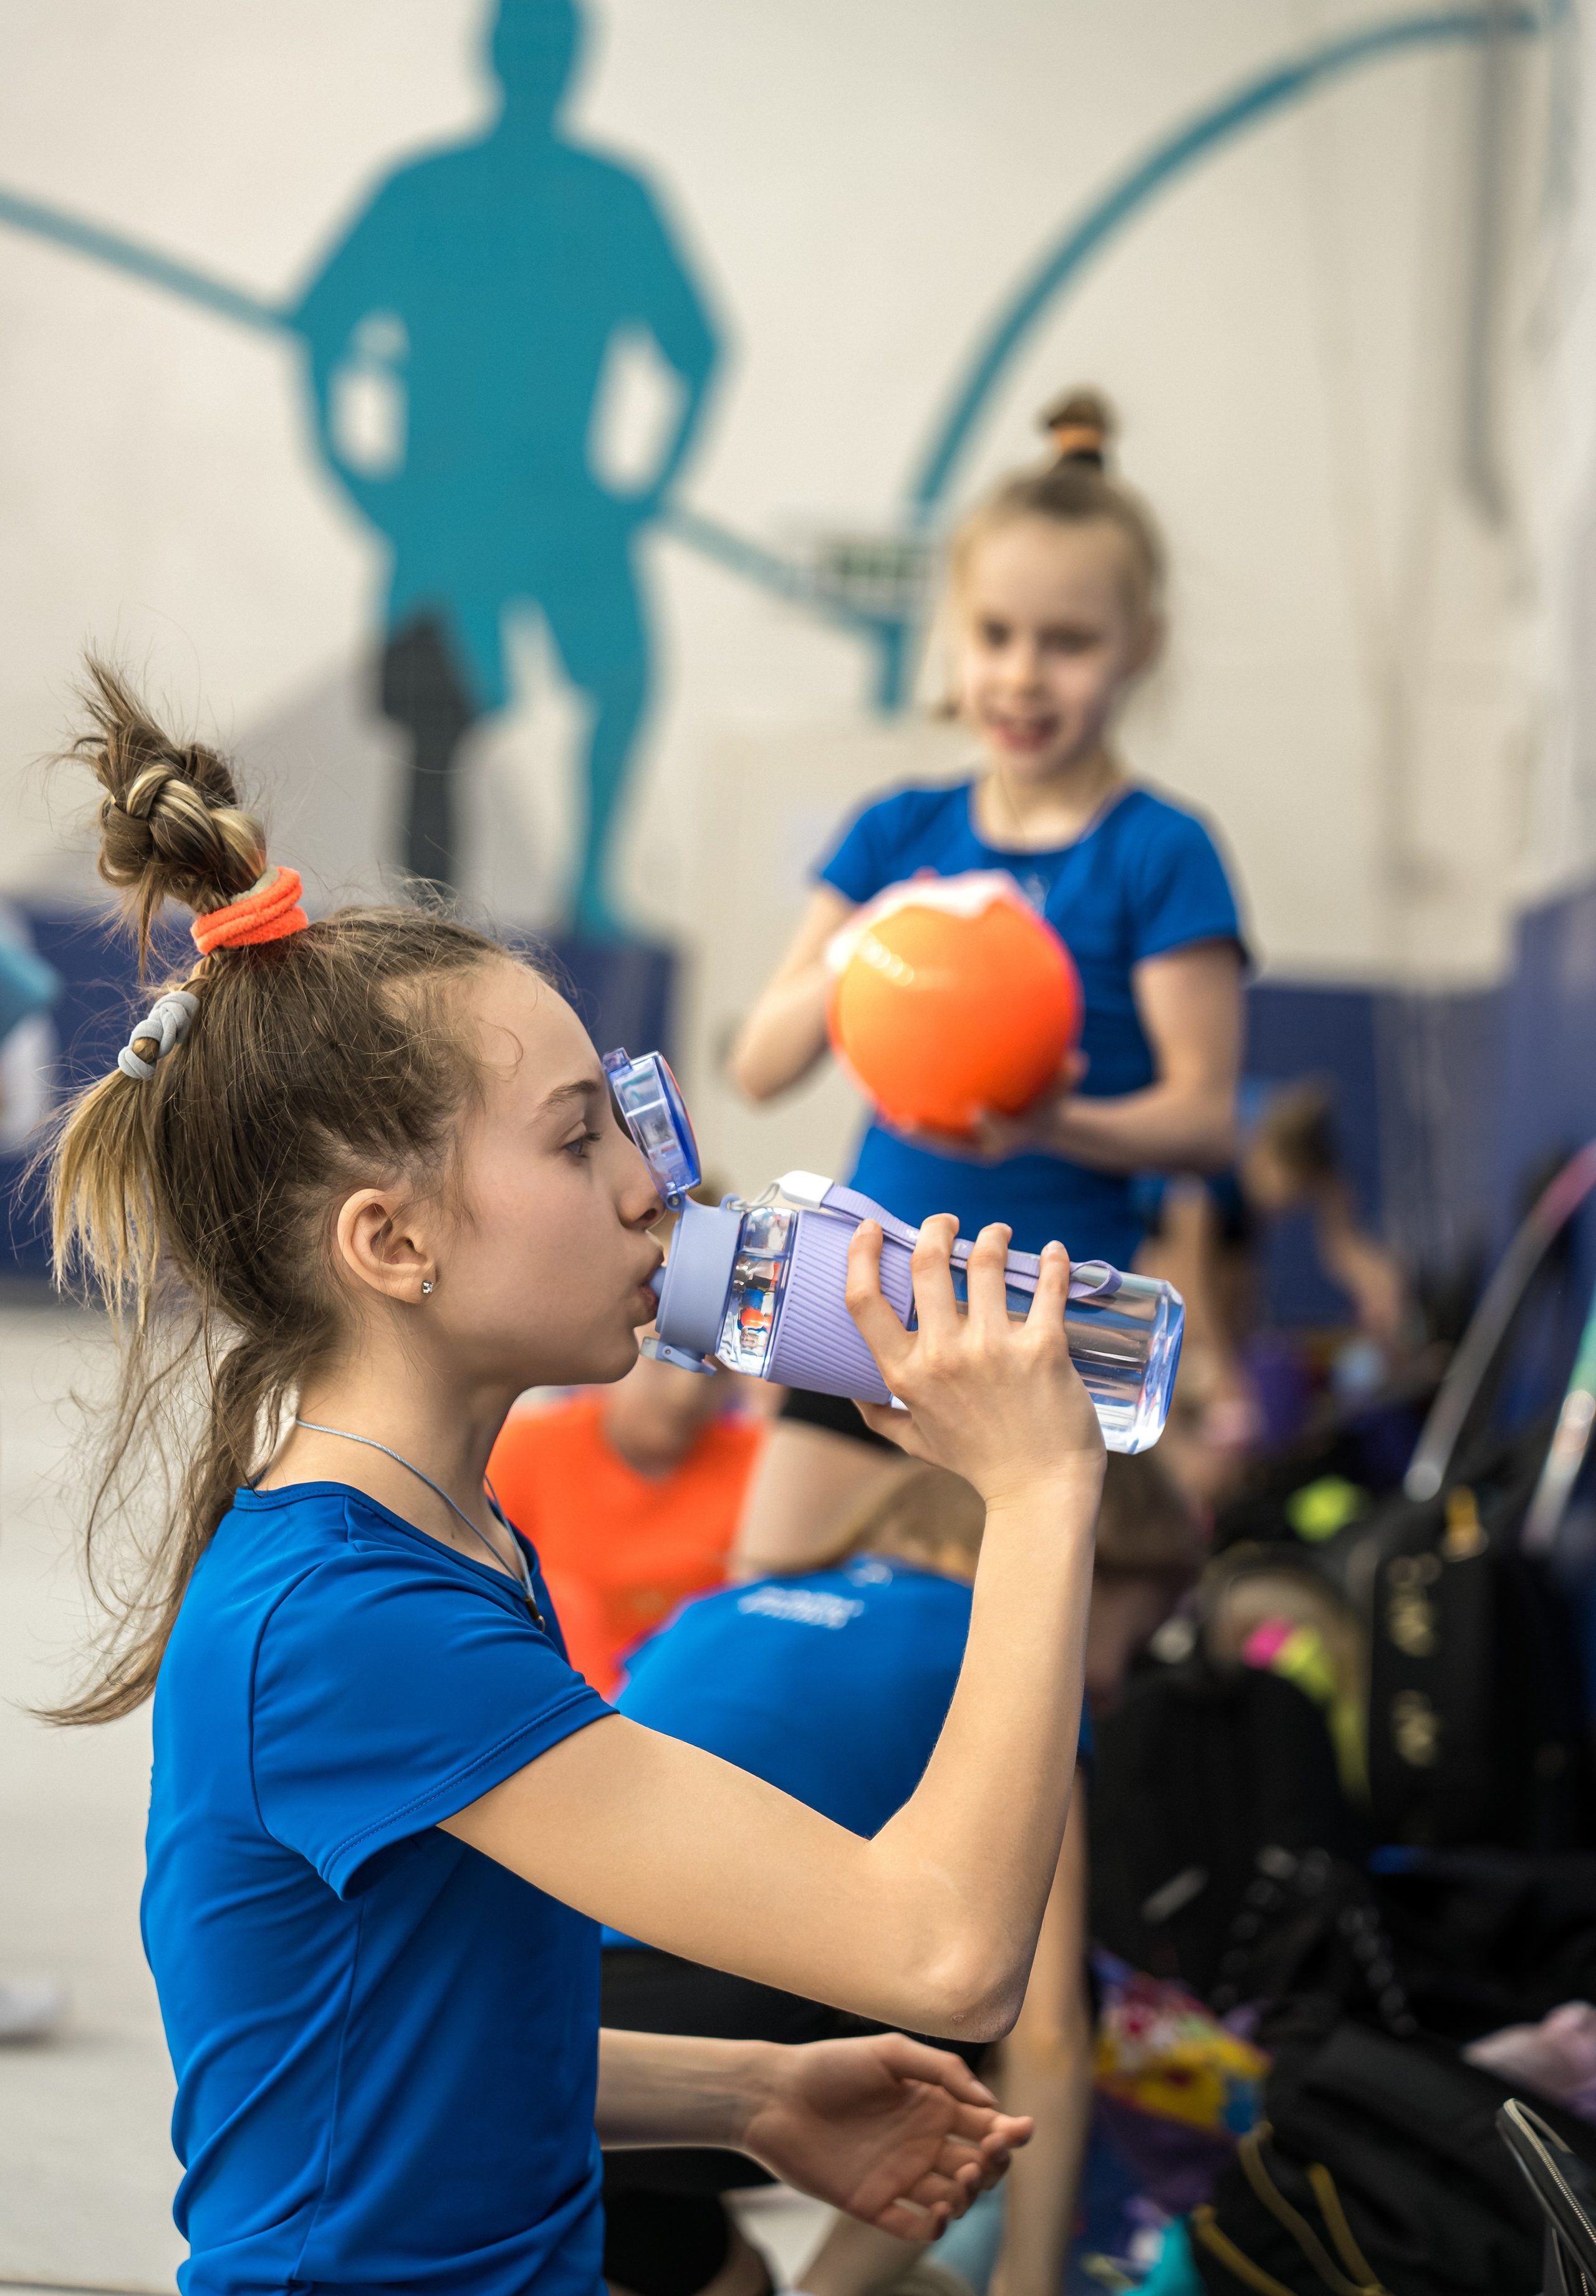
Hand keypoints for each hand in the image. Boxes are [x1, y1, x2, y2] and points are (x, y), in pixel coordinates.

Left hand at [738, 2032, 1030, 2240]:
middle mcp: (922, 2144)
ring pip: (954, 2198)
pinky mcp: (874, 2205)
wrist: (775, 2097)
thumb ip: (941, 2070)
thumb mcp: (890, 2052)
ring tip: (965, 2174)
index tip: (1021, 2129)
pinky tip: (936, 2210)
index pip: (984, 2125)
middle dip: (996, 2163)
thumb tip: (989, 2105)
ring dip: (970, 2194)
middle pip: (979, 2165)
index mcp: (931, 2106)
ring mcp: (900, 2177)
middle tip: (992, 2152)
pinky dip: (933, 2227)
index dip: (1009, 2131)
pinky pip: (913, 2229)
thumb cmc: (831, 2065)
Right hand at [845, 1214, 1103, 1503]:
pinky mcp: (1044, 1348)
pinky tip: (1053, 1252)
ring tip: (998, 1232)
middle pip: (926, 1263)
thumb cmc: (979, 1463)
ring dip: (991, 1235)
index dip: (861, 1254)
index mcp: (906, 1375)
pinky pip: (1047, 1287)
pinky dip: (1052, 1261)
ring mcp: (995, 1350)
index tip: (872, 1229)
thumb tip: (853, 1390)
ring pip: (985, 1262)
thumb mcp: (915, 1442)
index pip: (864, 1301)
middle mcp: (944, 1356)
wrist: (1040, 1491)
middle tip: (947, 1222)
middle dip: (935, 1228)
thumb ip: (880, 1414)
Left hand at [888, 1054, 1088, 1165]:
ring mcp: (966, 1145)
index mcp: (1009, 1137)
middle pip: (953, 1146)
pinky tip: (883, 1098)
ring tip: (882, 1115)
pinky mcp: (954, 1138)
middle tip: (905, 1122)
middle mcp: (983, 1148)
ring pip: (935, 1140)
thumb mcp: (1061, 1090)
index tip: (975, 1109)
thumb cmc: (1048, 1102)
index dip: (988, 1125)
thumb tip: (1079, 1060)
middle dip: (929, 1136)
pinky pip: (930, 1127)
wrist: (1037, 1126)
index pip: (999, 1134)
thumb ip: (1067, 1078)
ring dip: (910, 1129)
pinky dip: (909, 1114)